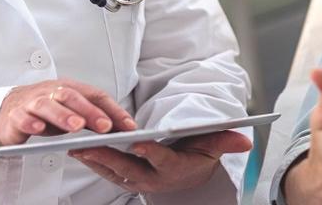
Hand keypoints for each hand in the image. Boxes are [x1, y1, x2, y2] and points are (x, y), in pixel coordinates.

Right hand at [0, 78, 136, 146]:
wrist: (8, 109)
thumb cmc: (46, 111)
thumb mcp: (72, 113)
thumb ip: (92, 119)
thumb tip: (121, 129)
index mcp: (71, 89)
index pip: (96, 95)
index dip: (113, 110)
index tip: (129, 126)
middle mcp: (52, 91)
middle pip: (73, 97)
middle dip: (91, 112)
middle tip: (106, 126)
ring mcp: (33, 102)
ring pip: (48, 105)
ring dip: (64, 115)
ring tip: (77, 126)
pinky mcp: (15, 116)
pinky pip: (22, 117)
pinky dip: (30, 122)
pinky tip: (38, 129)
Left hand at [68, 129, 251, 192]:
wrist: (189, 176)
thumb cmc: (199, 155)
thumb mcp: (215, 146)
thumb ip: (226, 141)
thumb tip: (245, 141)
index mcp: (174, 167)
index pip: (161, 160)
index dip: (150, 153)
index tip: (139, 145)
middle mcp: (153, 177)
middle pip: (128, 167)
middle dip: (108, 156)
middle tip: (89, 144)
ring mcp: (137, 180)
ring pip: (112, 171)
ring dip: (94, 159)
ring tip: (76, 146)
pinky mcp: (126, 178)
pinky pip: (106, 171)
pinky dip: (92, 160)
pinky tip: (79, 149)